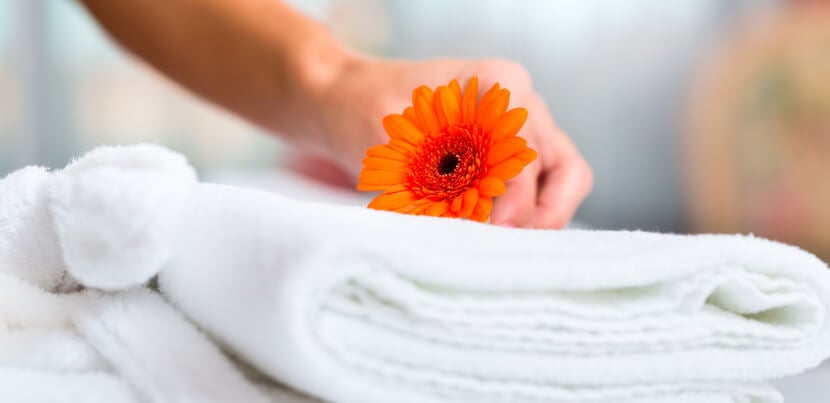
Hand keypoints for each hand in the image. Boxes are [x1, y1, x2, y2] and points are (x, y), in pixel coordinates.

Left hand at [311, 57, 592, 228]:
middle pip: (566, 170)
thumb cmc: (365, 107)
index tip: (492, 226)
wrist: (347, 103)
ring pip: (562, 184)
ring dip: (538, 219)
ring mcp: (522, 132)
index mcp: (499, 83)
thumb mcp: (395, 138)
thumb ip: (439, 174)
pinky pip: (537, 193)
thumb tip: (478, 221)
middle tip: (509, 244)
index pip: (527, 150)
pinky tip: (489, 235)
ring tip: (499, 245)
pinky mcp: (510, 158)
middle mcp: (522, 106)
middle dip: (545, 213)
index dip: (516, 195)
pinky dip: (521, 217)